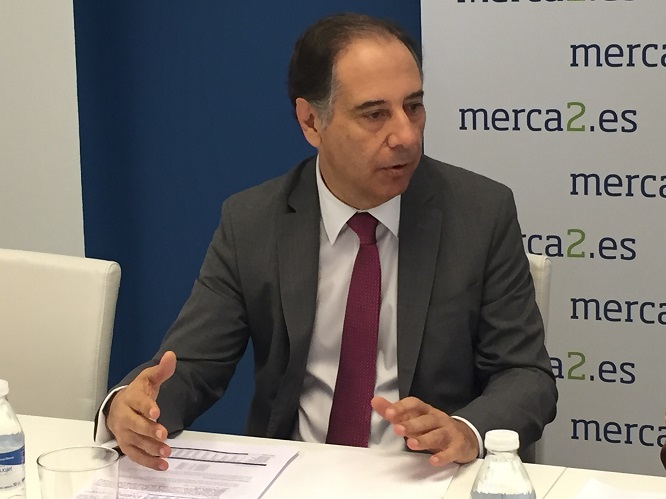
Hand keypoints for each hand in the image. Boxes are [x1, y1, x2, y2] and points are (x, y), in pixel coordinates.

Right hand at [106, 351, 176, 470]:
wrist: (117, 407)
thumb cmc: (136, 393)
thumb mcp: (148, 378)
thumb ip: (162, 370)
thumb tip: (171, 355)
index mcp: (130, 399)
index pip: (138, 402)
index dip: (146, 407)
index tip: (156, 412)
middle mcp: (125, 417)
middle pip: (136, 425)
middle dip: (149, 430)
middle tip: (163, 434)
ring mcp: (125, 433)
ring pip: (137, 442)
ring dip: (152, 448)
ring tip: (167, 452)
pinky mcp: (127, 446)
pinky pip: (136, 456)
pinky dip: (149, 462)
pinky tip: (162, 464)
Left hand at [371, 396, 478, 465]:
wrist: (466, 438)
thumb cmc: (434, 427)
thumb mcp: (416, 417)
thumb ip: (395, 412)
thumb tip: (375, 401)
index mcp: (426, 411)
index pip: (414, 404)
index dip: (402, 407)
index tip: (389, 413)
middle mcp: (438, 419)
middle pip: (425, 420)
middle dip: (411, 424)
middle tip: (397, 429)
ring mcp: (449, 433)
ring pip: (437, 435)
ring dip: (424, 439)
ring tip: (411, 444)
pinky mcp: (458, 447)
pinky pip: (451, 451)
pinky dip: (443, 456)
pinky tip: (433, 460)